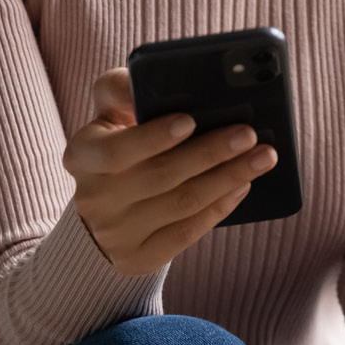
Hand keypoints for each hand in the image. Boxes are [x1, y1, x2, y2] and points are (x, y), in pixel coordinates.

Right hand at [63, 68, 277, 276]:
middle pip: (160, 176)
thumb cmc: (119, 142)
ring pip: (181, 204)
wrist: (103, 209)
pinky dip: (219, 208)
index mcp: (82, 155)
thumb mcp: (109, 111)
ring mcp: (114, 234)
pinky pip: (186, 234)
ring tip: (262, 157)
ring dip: (227, 179)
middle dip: (210, 153)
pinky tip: (242, 186)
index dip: (153, 137)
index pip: (115, 150)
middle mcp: (92, 198)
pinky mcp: (135, 259)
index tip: (190, 120)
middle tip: (249, 134)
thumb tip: (144, 84)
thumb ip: (121, 89)